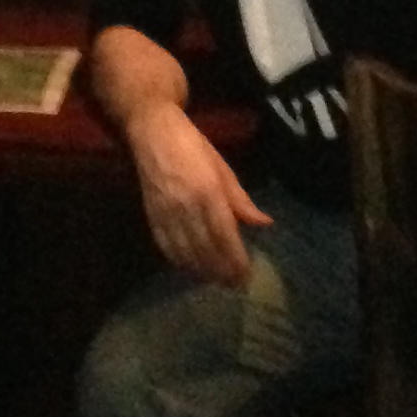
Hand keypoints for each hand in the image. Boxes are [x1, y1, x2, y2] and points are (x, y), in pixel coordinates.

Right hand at [124, 102, 267, 286]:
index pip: (225, 236)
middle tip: (234, 285)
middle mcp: (187, 206)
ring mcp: (166, 213)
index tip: (246, 276)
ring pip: (186, 253)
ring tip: (216, 281)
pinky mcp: (151, 216)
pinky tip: (191, 269)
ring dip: (202, 271)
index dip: (236, 260)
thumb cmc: (192, 145)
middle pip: (206, 250)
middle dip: (221, 271)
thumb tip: (264, 224)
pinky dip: (179, 262)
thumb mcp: (222, 168)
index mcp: (208, 191)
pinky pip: (166, 247)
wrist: (152, 132)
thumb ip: (241, 200)